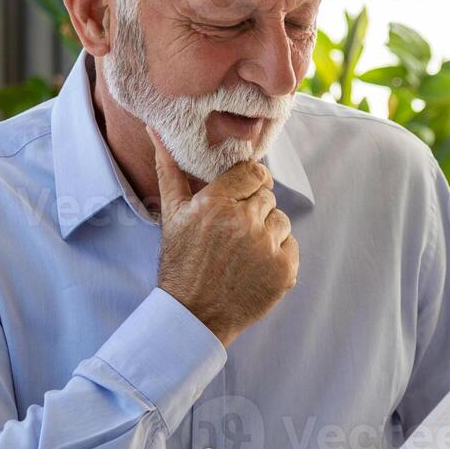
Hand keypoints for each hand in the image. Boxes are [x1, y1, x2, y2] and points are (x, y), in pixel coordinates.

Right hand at [151, 130, 299, 347]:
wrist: (193, 316)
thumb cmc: (180, 264)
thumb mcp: (172, 215)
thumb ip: (170, 170)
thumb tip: (158, 131)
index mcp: (216, 202)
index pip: (253, 172)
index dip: (247, 183)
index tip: (238, 198)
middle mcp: (244, 221)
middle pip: (268, 195)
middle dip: (254, 209)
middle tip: (234, 231)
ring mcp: (267, 246)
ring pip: (281, 220)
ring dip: (267, 231)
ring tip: (243, 251)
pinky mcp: (284, 270)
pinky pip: (291, 245)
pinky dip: (277, 254)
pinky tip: (254, 266)